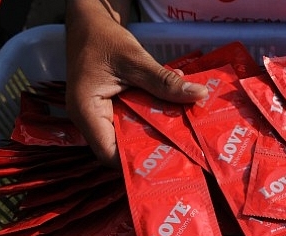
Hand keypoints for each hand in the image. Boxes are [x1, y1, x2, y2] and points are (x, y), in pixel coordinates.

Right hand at [65, 1, 207, 166]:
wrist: (89, 24)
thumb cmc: (103, 39)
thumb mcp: (136, 59)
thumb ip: (164, 82)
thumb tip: (198, 95)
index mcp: (87, 111)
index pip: (109, 152)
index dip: (136, 161)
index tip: (167, 161)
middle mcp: (89, 119)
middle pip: (120, 148)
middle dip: (150, 149)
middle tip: (182, 151)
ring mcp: (97, 116)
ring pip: (127, 136)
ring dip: (152, 135)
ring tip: (181, 137)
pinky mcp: (108, 110)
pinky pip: (129, 123)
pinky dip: (148, 120)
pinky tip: (170, 117)